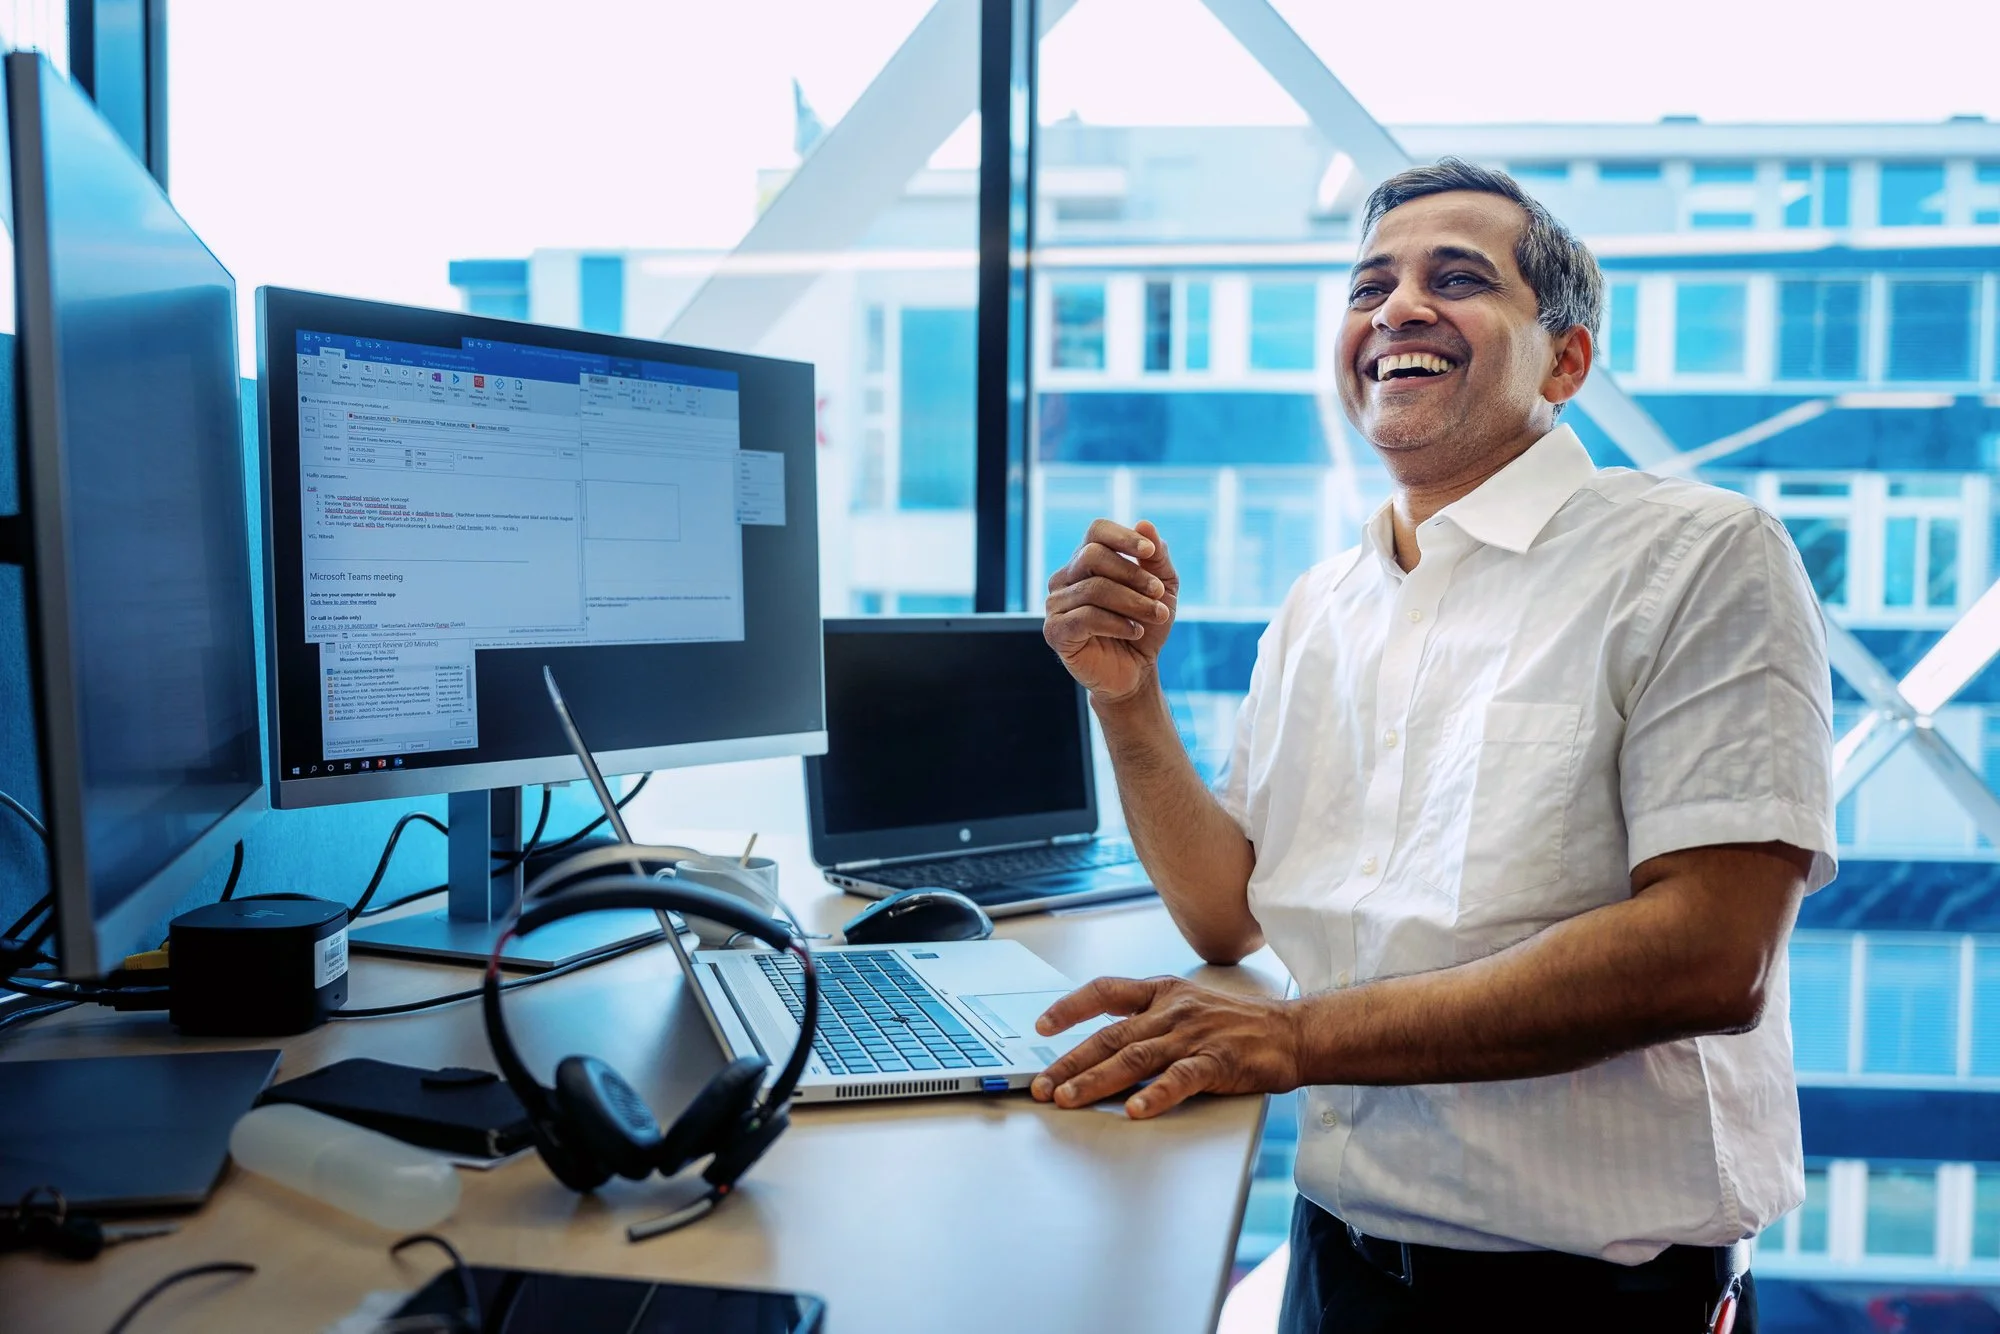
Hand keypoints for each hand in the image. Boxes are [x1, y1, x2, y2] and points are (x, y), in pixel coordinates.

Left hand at [1028, 976, 1303, 1118]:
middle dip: (1070, 1062)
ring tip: (1069, 1099)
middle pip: (1110, 1036)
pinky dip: (1154, 1095)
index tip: (1042, 1026)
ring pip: (1134, 1058)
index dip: (1070, 1007)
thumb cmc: (1239, 1024)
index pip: (1105, 991)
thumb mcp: (1189, 1005)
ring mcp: (1194, 1036)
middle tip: (1042, 1085)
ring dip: (1096, 1080)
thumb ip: (1149, 1019)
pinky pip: (1179, 1079)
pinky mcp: (1217, 1062)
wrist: (1293, 1032)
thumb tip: (1104, 1044)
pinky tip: (1134, 1109)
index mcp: (1162, 993)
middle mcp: (1172, 1011)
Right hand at [1043, 519, 1178, 704]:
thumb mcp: (1163, 589)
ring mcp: (1055, 604)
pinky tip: (1134, 632)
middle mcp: (1065, 578)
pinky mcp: (1055, 632)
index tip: (1150, 552)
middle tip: (1158, 594)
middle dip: (1133, 574)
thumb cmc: (1145, 625)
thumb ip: (1157, 558)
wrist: (1135, 671)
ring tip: (1156, 616)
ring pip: (1094, 588)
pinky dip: (1117, 623)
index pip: (1096, 531)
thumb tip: (1144, 523)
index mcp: (1086, 561)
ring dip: (1134, 602)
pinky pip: (1085, 617)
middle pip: (1093, 555)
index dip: (1123, 537)